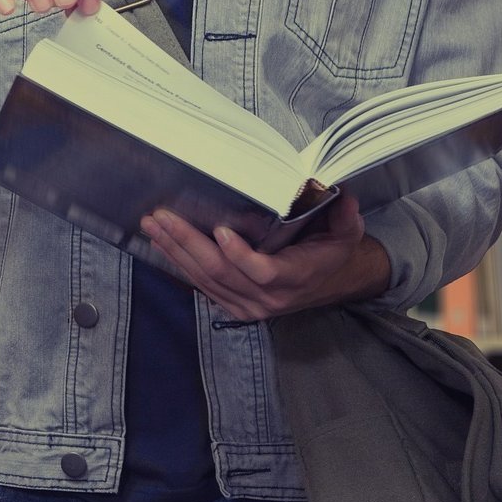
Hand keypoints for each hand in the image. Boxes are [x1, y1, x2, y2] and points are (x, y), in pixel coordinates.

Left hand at [140, 195, 389, 320]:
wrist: (332, 282)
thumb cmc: (334, 252)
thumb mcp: (347, 232)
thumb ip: (345, 216)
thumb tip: (344, 195)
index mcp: (296, 278)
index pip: (263, 271)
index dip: (240, 255)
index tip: (220, 230)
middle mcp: (269, 297)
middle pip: (222, 273)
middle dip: (188, 243)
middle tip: (163, 217)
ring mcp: (249, 306)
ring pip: (206, 280)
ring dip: (176, 251)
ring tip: (154, 226)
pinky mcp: (235, 306)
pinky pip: (203, 286)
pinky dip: (181, 264)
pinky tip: (163, 244)